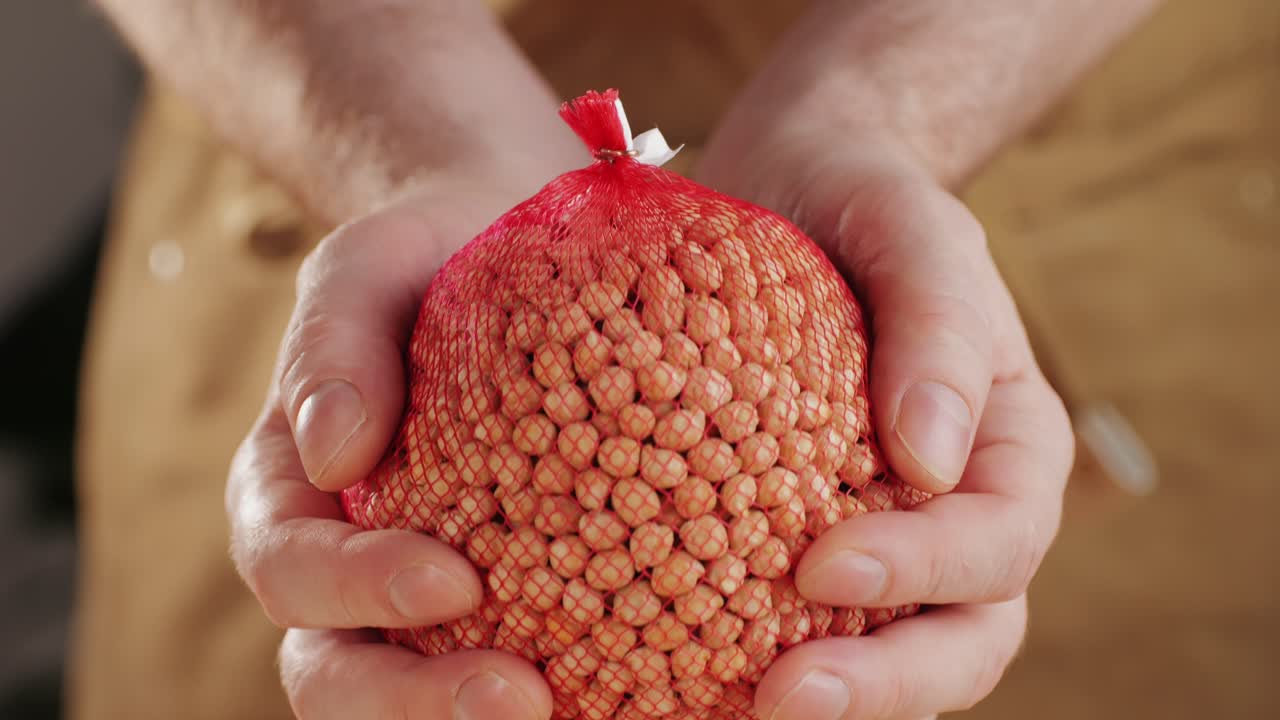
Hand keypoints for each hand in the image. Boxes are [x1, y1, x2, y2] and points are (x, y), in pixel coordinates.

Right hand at [225, 173, 576, 718]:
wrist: (500, 248)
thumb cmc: (426, 257)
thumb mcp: (370, 268)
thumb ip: (333, 345)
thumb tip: (332, 455)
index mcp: (292, 493)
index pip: (290, 567)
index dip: (356, 591)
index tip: (456, 580)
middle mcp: (344, 561)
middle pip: (339, 671)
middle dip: (414, 705)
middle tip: (520, 701)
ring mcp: (423, 587)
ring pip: (422, 688)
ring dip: (480, 717)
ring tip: (574, 716)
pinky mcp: (516, 587)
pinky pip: (528, 655)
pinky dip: (575, 688)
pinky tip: (648, 691)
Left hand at [697, 106, 1073, 718]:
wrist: (797, 187)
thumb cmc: (863, 200)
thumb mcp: (908, 227)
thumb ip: (937, 322)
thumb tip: (935, 459)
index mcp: (1005, 447)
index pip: (996, 541)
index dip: (925, 573)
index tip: (824, 566)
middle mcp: (956, 511)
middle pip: (960, 636)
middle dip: (884, 684)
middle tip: (782, 699)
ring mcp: (880, 533)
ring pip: (883, 652)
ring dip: (827, 696)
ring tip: (731, 709)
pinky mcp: (794, 534)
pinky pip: (787, 616)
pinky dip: (745, 655)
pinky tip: (673, 669)